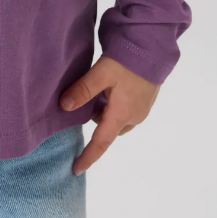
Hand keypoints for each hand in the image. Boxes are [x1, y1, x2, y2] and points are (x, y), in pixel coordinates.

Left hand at [60, 55, 159, 174]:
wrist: (152, 48)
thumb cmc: (127, 61)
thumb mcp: (101, 73)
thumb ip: (83, 90)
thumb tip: (64, 106)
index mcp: (121, 115)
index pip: (101, 143)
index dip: (88, 156)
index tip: (76, 169)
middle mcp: (134, 117)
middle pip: (107, 129)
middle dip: (95, 120)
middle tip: (86, 98)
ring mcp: (142, 110)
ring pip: (116, 119)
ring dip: (105, 110)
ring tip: (99, 88)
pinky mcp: (145, 101)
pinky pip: (125, 111)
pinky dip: (114, 105)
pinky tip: (111, 86)